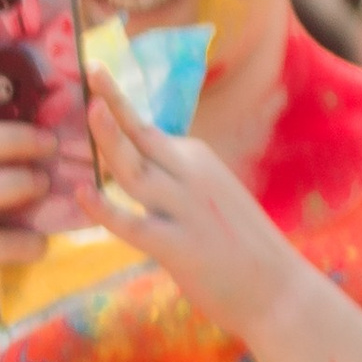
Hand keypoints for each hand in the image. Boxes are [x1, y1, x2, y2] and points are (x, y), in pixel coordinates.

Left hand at [87, 87, 310, 347]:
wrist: (279, 292)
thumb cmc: (240, 248)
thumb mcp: (210, 198)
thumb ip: (177, 180)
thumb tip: (143, 167)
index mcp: (198, 162)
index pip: (149, 128)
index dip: (120, 103)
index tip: (97, 72)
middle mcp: (193, 176)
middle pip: (143, 135)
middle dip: (115, 101)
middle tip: (90, 69)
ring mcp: (186, 209)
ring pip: (136, 171)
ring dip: (111, 140)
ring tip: (89, 110)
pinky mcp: (179, 246)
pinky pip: (134, 224)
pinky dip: (106, 209)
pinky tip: (83, 193)